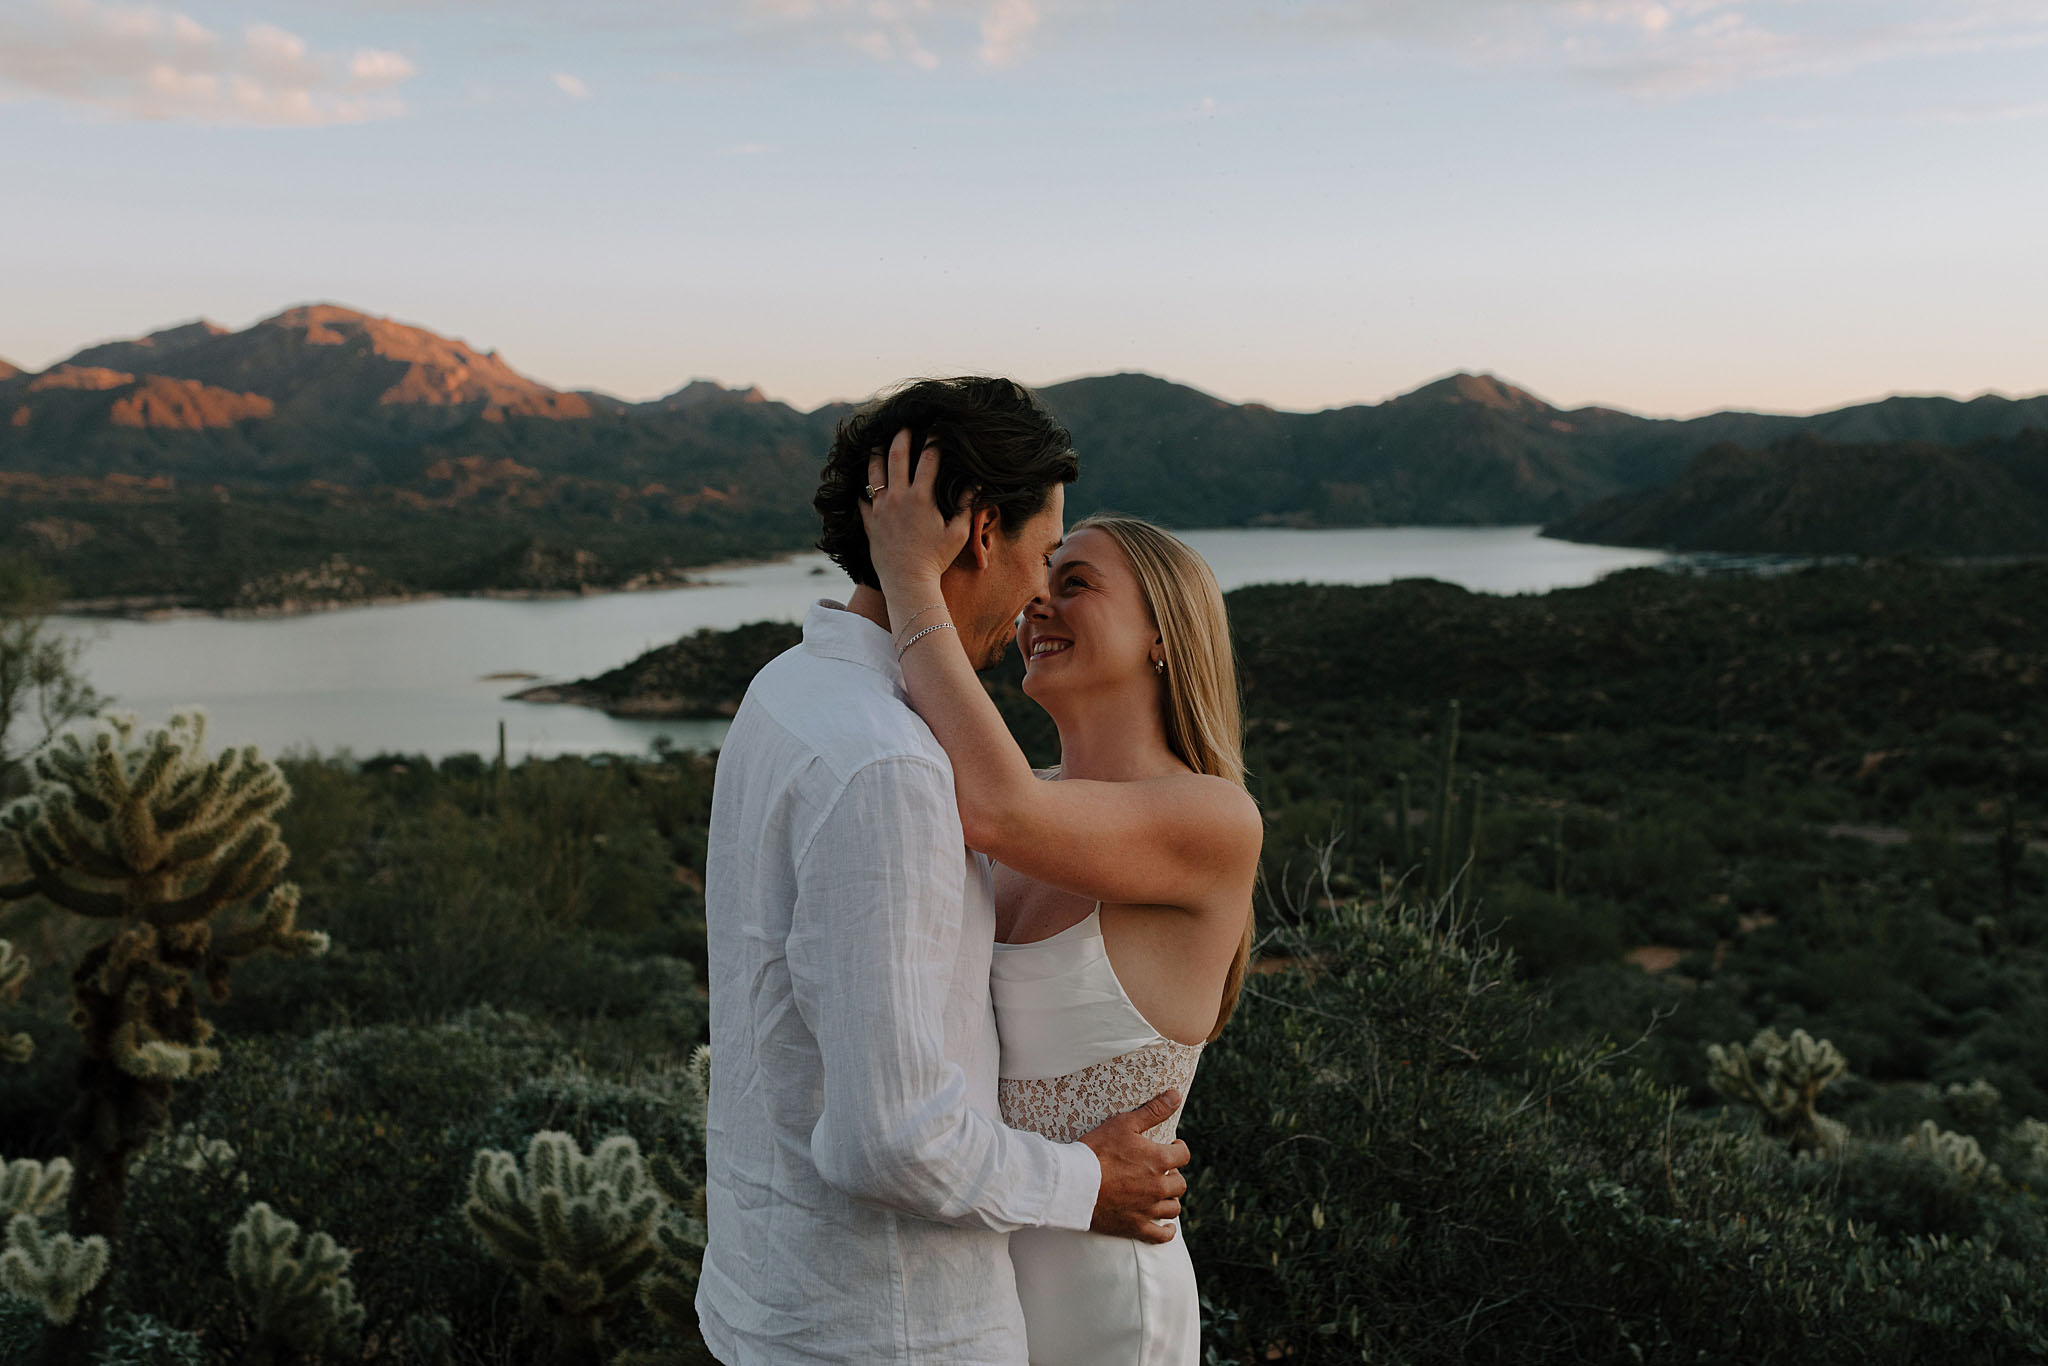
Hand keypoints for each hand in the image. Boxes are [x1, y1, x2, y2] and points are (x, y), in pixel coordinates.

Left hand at [860, 428, 972, 593]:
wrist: (907, 582)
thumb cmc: (936, 560)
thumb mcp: (958, 533)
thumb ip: (966, 506)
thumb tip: (976, 485)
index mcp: (921, 497)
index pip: (929, 459)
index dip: (934, 440)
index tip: (936, 428)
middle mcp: (898, 497)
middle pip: (897, 455)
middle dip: (901, 436)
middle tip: (904, 426)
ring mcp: (881, 508)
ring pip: (874, 472)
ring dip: (877, 454)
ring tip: (878, 443)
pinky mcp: (870, 522)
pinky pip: (862, 499)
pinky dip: (862, 487)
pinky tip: (862, 481)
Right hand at [1079, 1090, 1191, 1243]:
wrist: (1072, 1183)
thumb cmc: (1096, 1150)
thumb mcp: (1124, 1124)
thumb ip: (1153, 1111)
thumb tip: (1176, 1096)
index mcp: (1159, 1161)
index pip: (1183, 1155)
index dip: (1178, 1149)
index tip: (1171, 1147)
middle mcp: (1159, 1187)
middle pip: (1180, 1183)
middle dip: (1173, 1174)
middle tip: (1160, 1170)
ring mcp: (1148, 1209)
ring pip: (1173, 1207)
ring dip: (1170, 1199)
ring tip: (1160, 1192)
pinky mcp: (1134, 1226)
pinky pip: (1160, 1235)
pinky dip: (1166, 1232)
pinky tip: (1168, 1228)